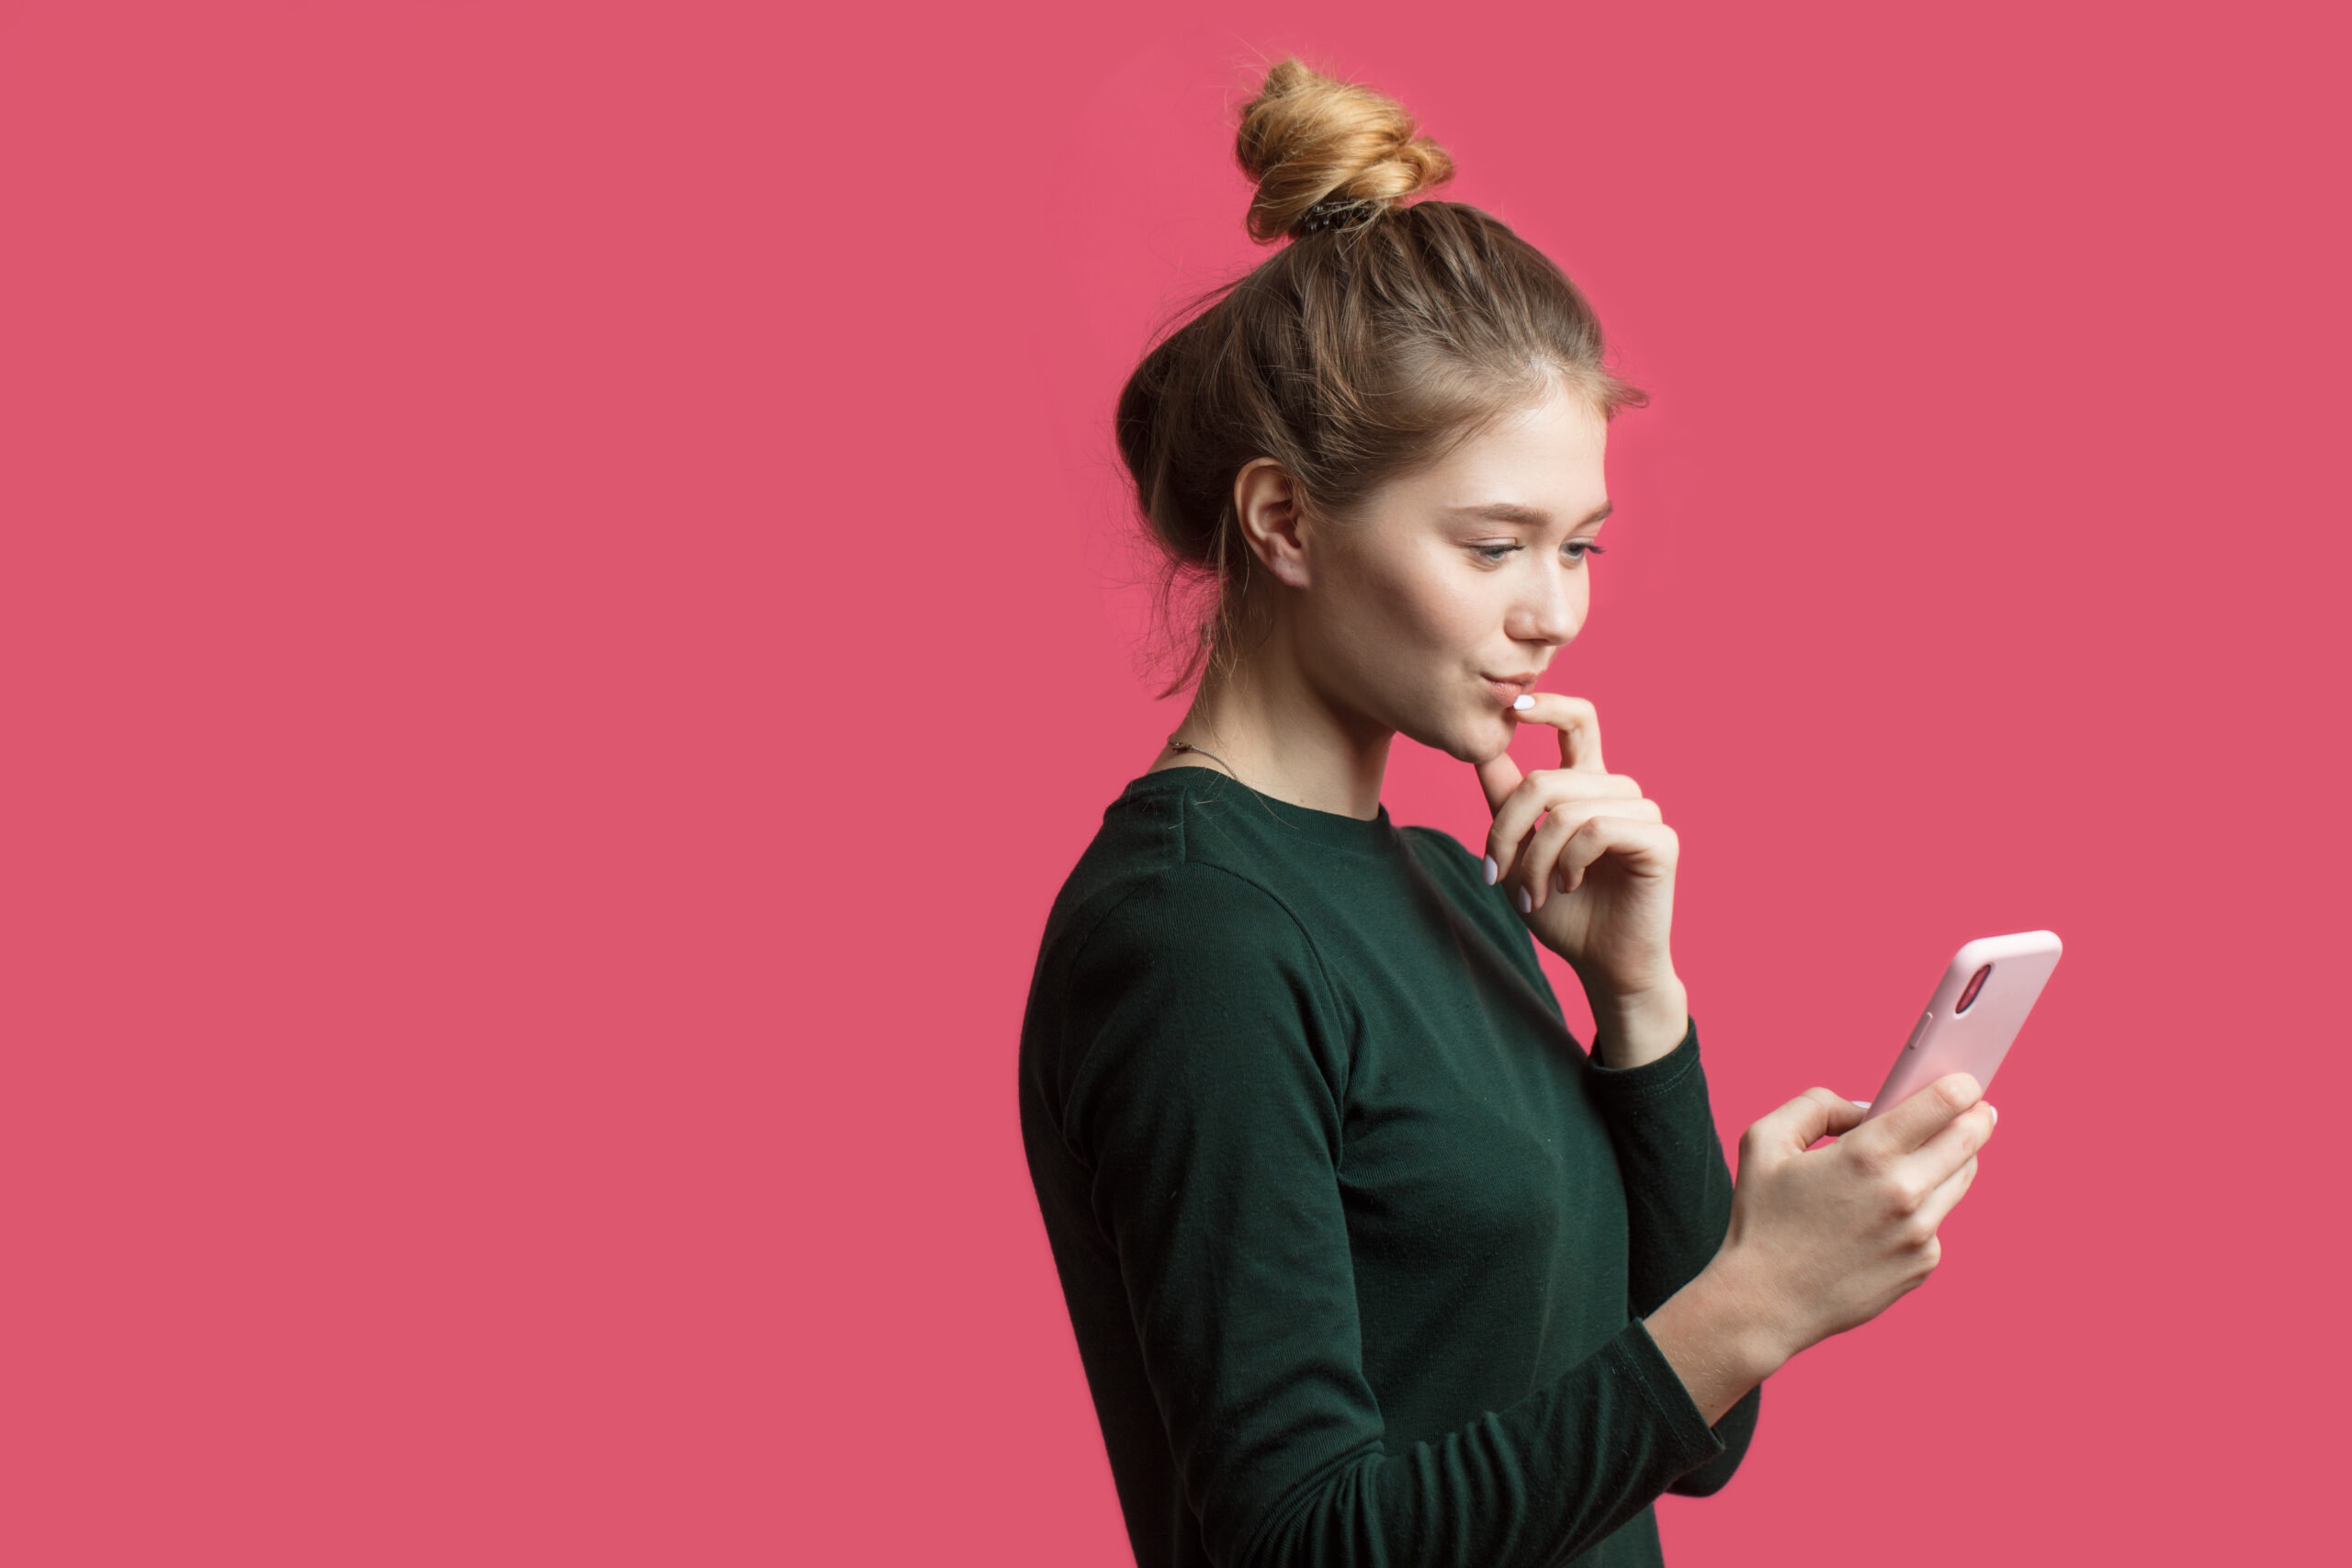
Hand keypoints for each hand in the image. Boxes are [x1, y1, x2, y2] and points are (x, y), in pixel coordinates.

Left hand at [1474, 694, 1680, 1043]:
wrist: (1601, 964)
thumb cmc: (1563, 913)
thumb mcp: (1518, 854)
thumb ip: (1504, 802)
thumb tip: (1478, 746)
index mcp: (1588, 787)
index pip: (1578, 722)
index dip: (1549, 704)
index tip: (1514, 705)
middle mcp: (1618, 793)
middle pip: (1546, 778)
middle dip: (1506, 830)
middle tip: (1495, 875)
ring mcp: (1643, 814)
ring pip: (1567, 808)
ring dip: (1535, 857)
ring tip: (1531, 893)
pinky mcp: (1660, 840)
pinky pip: (1597, 828)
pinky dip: (1568, 861)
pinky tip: (1567, 885)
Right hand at [1717, 1073, 1997, 1366]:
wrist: (1765, 1303)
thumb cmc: (1761, 1219)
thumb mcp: (1765, 1140)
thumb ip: (1817, 1106)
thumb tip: (1868, 1108)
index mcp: (1865, 1154)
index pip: (1942, 1104)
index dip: (1961, 1085)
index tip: (1967, 1081)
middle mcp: (1903, 1192)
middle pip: (1969, 1139)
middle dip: (1977, 1116)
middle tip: (1978, 1108)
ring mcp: (1919, 1233)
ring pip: (1960, 1180)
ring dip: (1956, 1158)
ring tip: (1940, 1150)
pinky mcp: (1923, 1264)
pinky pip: (1937, 1221)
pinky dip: (1924, 1207)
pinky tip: (1891, 1212)